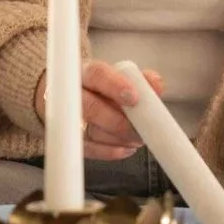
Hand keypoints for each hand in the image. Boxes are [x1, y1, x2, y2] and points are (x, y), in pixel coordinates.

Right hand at [35, 61, 165, 159]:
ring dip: (118, 139)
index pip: (97, 74)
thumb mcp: (120, 77)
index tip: (134, 98)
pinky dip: (110, 151)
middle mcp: (71, 93)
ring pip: (91, 132)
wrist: (70, 97)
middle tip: (140, 130)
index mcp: (85, 72)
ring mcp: (66, 117)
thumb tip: (156, 85)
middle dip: (119, 123)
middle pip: (91, 108)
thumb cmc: (100, 87)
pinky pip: (88, 149)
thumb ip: (141, 79)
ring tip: (136, 139)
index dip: (115, 86)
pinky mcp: (68, 139)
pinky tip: (126, 148)